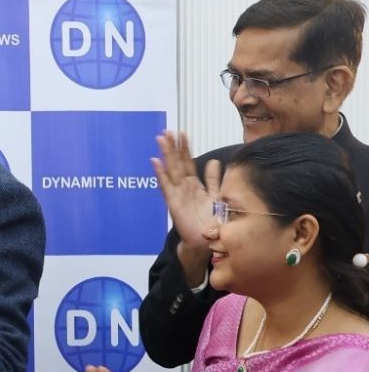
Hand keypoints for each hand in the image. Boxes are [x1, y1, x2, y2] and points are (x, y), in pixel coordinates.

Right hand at [151, 131, 218, 249]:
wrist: (207, 240)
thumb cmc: (211, 221)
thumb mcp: (216, 196)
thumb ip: (214, 180)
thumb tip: (214, 162)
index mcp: (194, 185)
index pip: (188, 162)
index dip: (185, 148)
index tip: (182, 133)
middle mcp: (184, 188)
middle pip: (177, 163)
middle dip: (172, 147)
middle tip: (167, 131)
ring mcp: (177, 195)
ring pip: (171, 170)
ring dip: (166, 154)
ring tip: (161, 139)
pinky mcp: (173, 204)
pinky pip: (166, 186)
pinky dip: (160, 174)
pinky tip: (155, 162)